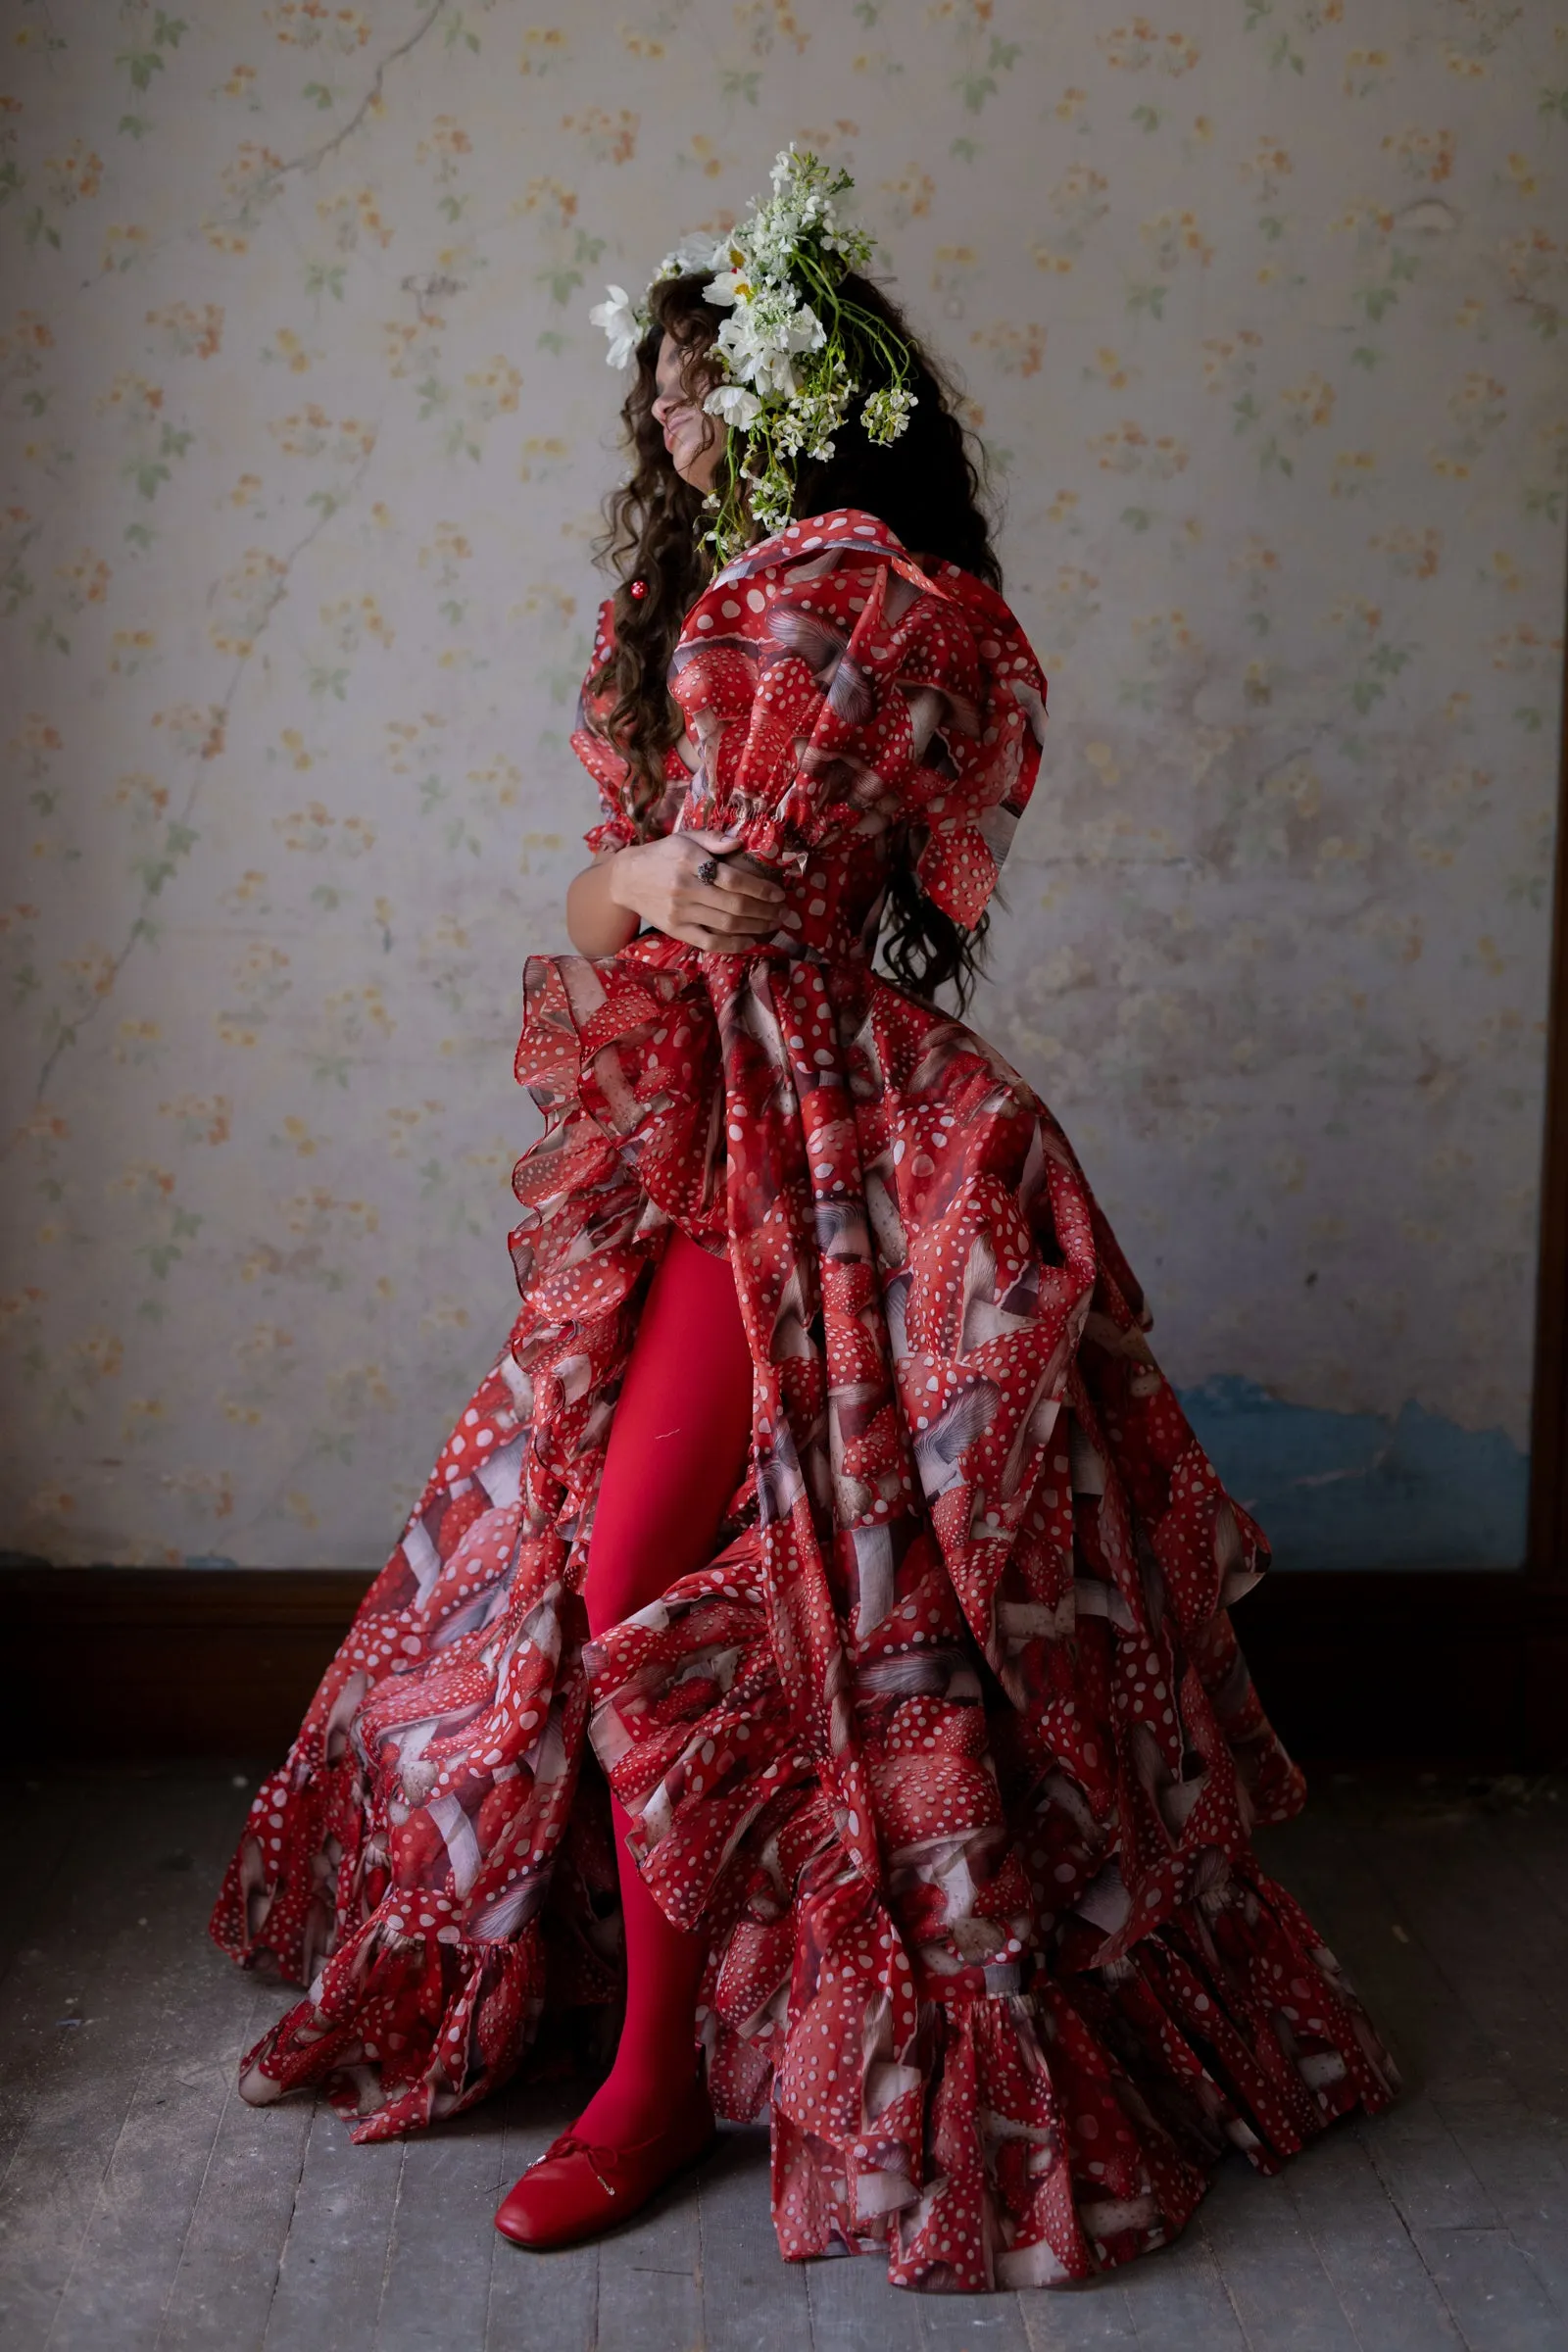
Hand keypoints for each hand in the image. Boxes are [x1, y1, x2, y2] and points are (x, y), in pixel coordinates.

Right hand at [609, 826, 787, 951]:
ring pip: (726, 924)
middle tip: (783, 912)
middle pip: (734, 904)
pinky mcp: (676, 929)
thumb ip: (712, 839)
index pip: (733, 878)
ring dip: (756, 927)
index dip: (760, 888)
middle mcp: (685, 887)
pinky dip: (733, 944)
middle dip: (765, 910)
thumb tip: (739, 843)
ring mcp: (680, 911)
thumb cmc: (662, 855)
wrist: (627, 879)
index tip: (777, 893)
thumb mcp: (685, 838)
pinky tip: (750, 941)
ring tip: (773, 924)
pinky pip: (709, 942)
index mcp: (689, 861)